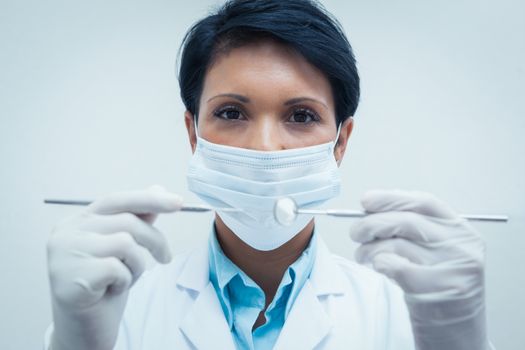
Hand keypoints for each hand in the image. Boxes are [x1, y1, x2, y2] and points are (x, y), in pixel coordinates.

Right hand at [47, 186, 181, 349]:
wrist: (84, 329)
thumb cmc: (103, 287)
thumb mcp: (123, 249)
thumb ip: (136, 219)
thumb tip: (157, 188)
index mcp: (77, 221)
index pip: (116, 200)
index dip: (149, 199)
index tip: (178, 202)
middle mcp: (66, 233)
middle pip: (126, 222)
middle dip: (154, 240)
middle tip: (166, 257)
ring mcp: (64, 254)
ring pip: (125, 243)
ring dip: (137, 264)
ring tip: (127, 277)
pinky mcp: (70, 277)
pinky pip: (116, 268)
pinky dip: (125, 280)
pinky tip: (112, 289)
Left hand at [350, 189, 487, 349]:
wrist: (456, 330)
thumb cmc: (437, 286)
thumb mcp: (435, 251)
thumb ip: (413, 227)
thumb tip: (372, 206)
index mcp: (461, 230)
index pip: (424, 202)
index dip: (391, 198)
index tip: (366, 200)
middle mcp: (461, 246)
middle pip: (406, 221)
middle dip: (371, 223)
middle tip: (356, 232)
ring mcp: (451, 268)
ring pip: (396, 243)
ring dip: (369, 248)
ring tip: (363, 256)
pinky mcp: (437, 289)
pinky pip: (394, 265)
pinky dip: (379, 263)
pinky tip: (379, 268)